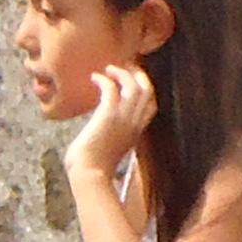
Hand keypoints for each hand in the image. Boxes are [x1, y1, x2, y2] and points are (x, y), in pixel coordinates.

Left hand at [68, 61, 154, 180]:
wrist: (89, 174)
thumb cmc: (94, 167)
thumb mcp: (111, 149)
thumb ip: (114, 137)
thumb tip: (103, 130)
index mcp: (137, 132)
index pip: (151, 105)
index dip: (145, 89)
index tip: (133, 79)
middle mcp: (135, 123)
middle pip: (148, 90)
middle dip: (138, 75)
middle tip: (124, 67)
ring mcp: (124, 118)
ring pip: (134, 86)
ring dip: (122, 73)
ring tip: (109, 69)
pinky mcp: (109, 115)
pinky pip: (112, 89)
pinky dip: (104, 79)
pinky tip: (94, 78)